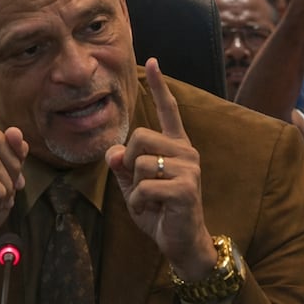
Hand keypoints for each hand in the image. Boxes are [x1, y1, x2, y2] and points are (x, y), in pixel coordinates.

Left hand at [105, 58, 215, 280]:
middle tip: (139, 184)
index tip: (152, 61)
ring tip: (149, 201)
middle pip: (140, 137)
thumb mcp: (135, 186)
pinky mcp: (186, 188)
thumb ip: (123, 166)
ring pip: (140, 162)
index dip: (160, 87)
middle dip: (129, 161)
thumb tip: (114, 152)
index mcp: (176, 147)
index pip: (168, 112)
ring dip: (135, 187)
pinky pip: (145, 186)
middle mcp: (186, 153)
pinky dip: (139, 202)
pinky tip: (152, 210)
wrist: (181, 241)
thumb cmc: (160, 212)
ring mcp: (189, 169)